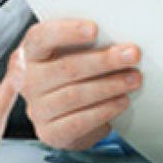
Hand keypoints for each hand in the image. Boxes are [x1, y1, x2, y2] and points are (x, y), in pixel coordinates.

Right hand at [21, 19, 141, 149]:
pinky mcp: (50, 133)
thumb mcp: (72, 50)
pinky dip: (105, 110)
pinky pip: (79, 121)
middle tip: (132, 54)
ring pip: (75, 95)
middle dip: (104, 60)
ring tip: (133, 78)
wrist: (63, 112)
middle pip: (66, 68)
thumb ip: (85, 41)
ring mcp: (36, 109)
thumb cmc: (72, 70)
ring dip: (110, 86)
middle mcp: (28, 80)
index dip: (67, 32)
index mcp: (30, 52)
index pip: (41, 37)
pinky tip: (122, 101)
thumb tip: (118, 35)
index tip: (95, 29)